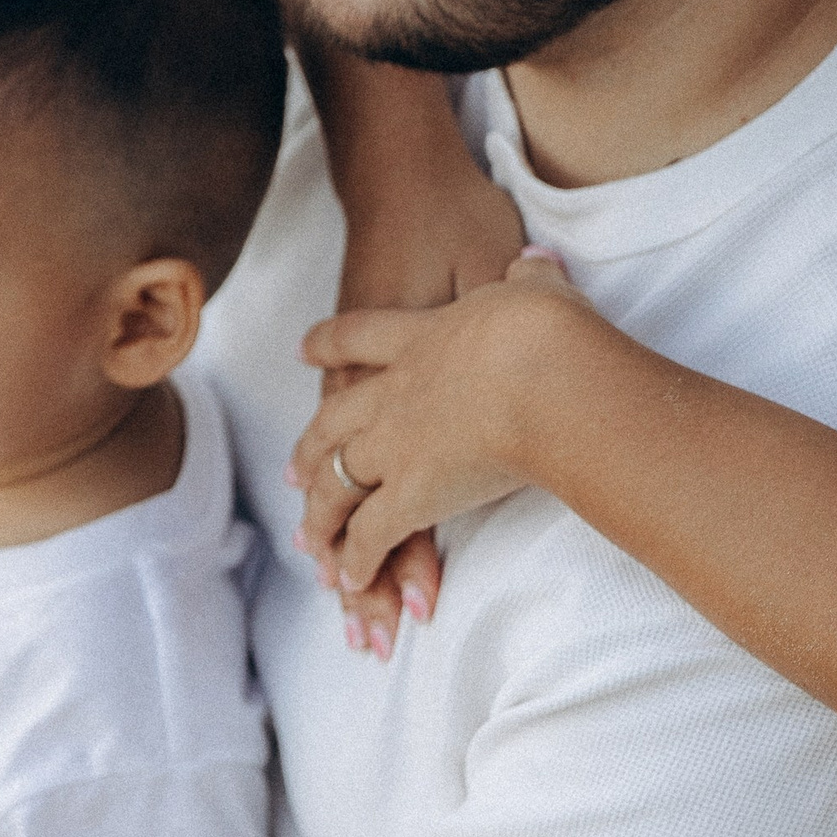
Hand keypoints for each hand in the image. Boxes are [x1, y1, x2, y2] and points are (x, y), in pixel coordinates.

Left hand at [291, 253, 590, 607]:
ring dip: (320, 514)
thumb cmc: (544, 327)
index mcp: (421, 338)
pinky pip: (370, 533)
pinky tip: (348, 578)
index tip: (304, 349)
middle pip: (333, 421)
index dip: (329, 343)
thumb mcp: (536, 285)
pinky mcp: (412, 492)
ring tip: (309, 540)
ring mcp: (397, 443)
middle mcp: (395, 392)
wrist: (540, 368)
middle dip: (310, 448)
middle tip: (291, 470)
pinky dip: (356, 558)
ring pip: (337, 482)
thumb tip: (535, 259)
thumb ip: (531, 275)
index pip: (359, 336)